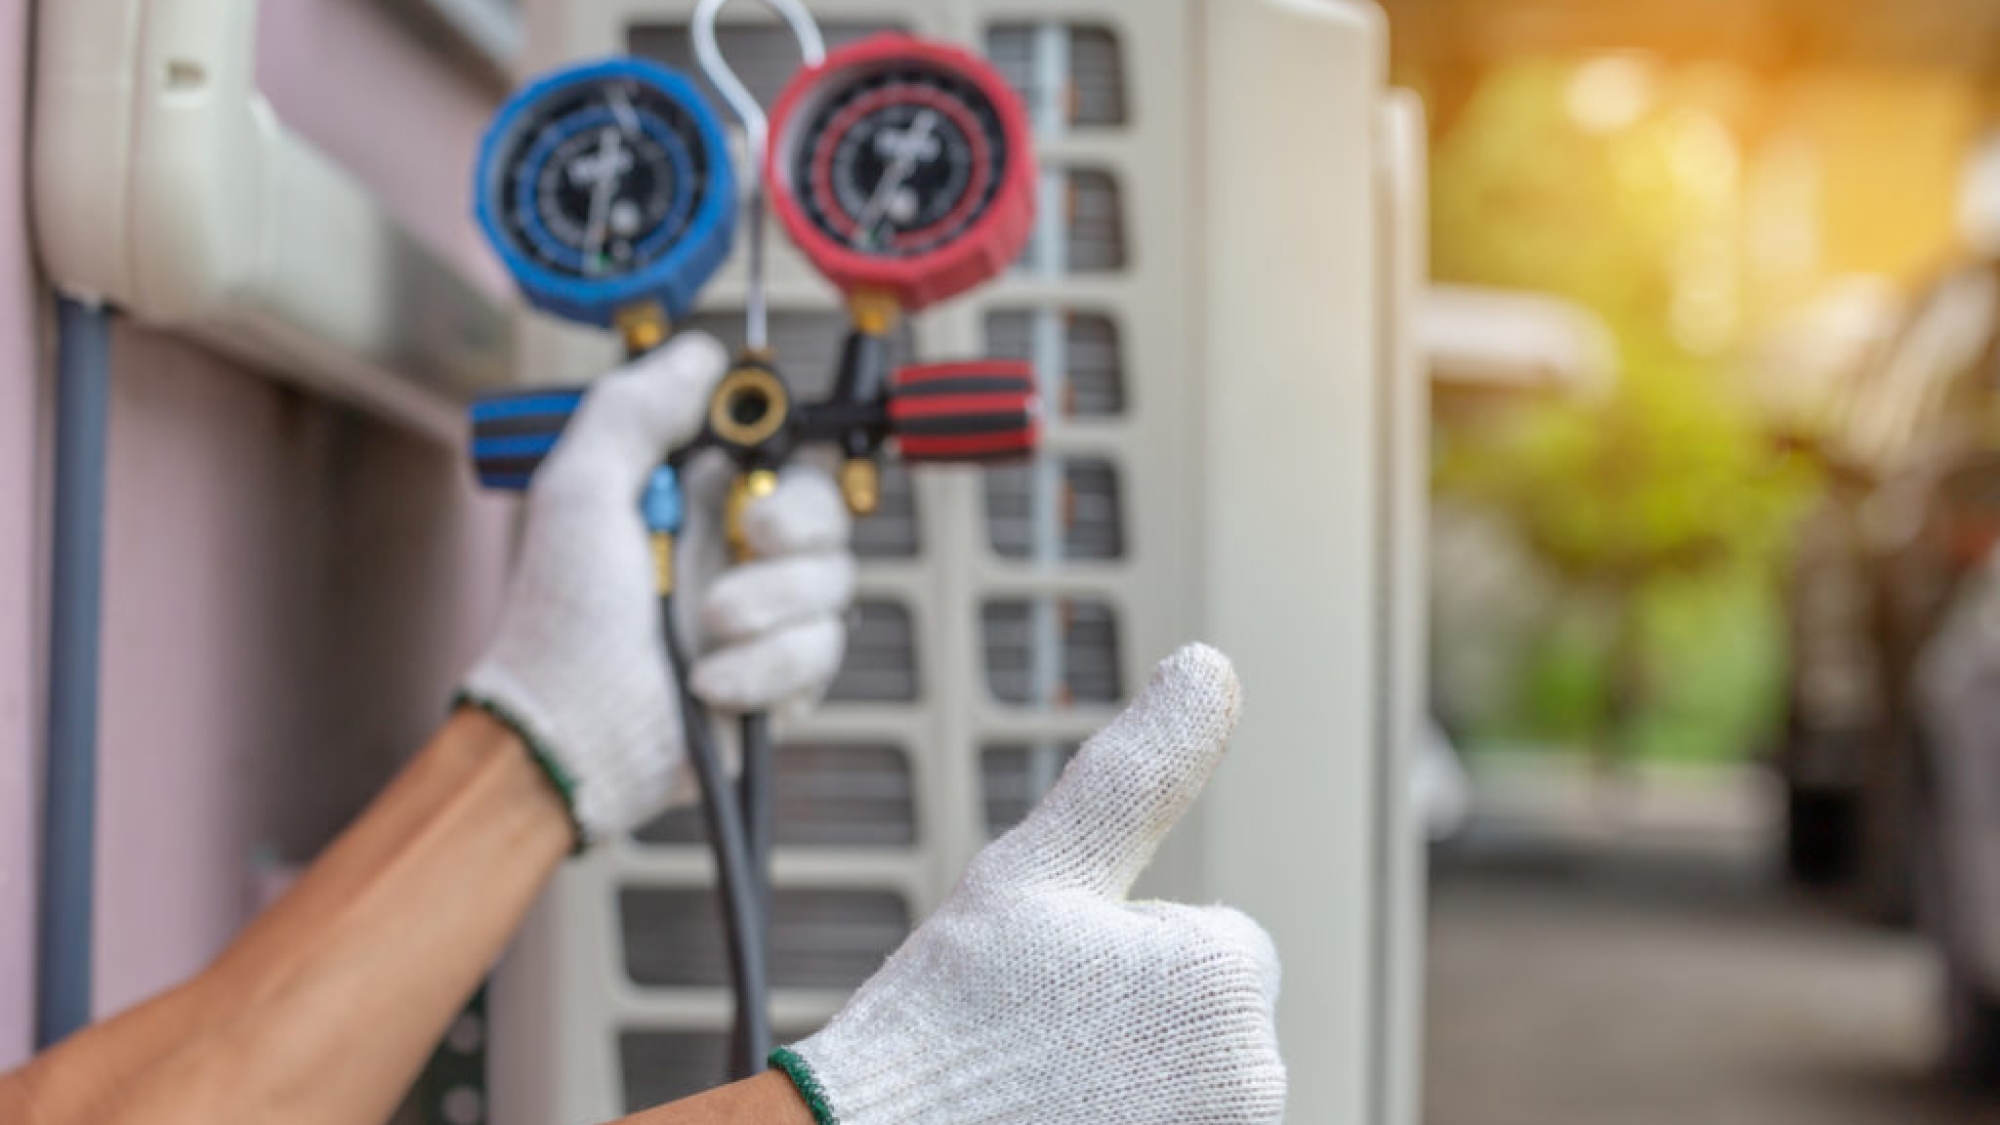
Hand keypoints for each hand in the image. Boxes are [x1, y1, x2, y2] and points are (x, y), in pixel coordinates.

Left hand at [460, 333, 854, 843]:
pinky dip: (766, 666)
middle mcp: (740, 552)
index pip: (781, 449)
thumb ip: (632, 409)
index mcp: (698, 499)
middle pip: (829, 508)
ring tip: (706, 627)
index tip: (765, 455)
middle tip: (754, 536)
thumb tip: (701, 354)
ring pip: (834, 581)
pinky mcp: (783, 677)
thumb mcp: (579, 489)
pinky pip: (821, 652)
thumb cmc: (561, 619)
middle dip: (798, 521)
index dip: (789, 446)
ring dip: (770, 603)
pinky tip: (710, 682)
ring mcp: (767, 616)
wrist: (571, 733)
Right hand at [770, 644, 1285, 1124]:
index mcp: (1229, 974)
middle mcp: (1258, 1077)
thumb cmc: (949, 1017)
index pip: (1209, 935)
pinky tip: (1064, 1124)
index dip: (1120, 950)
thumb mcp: (1041, 866)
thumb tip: (1211, 665)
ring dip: (1132, 1078)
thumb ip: (1142, 769)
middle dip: (1136, 1018)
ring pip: (1190, 1077)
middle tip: (1042, 1041)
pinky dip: (1125, 1120)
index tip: (1052, 987)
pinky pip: (1175, 1121)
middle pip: (1207, 1013)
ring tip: (1044, 1092)